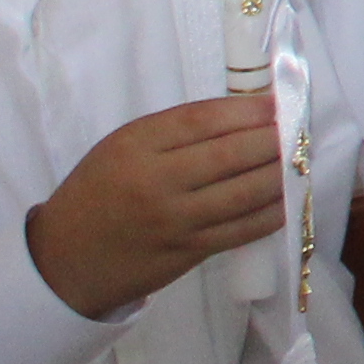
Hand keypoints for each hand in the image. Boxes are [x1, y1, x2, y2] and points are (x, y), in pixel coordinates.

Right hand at [25, 94, 286, 318]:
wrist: (64, 259)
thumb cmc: (99, 191)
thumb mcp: (123, 147)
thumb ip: (176, 130)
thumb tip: (246, 113)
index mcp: (136, 146)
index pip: (203, 120)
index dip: (248, 110)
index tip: (278, 104)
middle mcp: (156, 182)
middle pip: (231, 154)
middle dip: (274, 140)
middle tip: (299, 132)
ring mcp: (175, 221)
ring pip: (245, 193)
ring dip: (282, 174)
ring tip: (300, 160)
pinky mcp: (188, 252)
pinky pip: (242, 230)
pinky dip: (273, 212)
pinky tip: (287, 197)